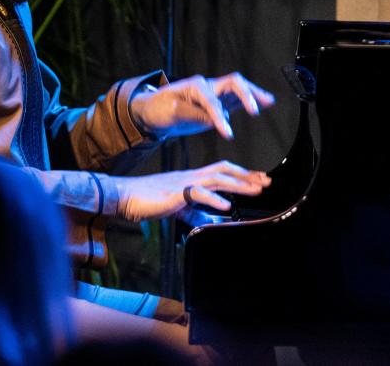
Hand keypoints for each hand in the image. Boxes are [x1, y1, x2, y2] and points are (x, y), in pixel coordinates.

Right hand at [114, 160, 270, 221]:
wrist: (123, 195)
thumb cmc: (147, 200)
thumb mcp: (177, 207)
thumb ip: (195, 212)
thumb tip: (213, 219)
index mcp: (190, 178)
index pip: (221, 171)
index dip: (241, 174)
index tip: (258, 179)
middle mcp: (190, 176)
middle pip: (224, 170)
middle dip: (246, 175)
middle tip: (266, 181)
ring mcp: (183, 183)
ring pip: (216, 179)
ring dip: (238, 184)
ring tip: (256, 190)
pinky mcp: (175, 194)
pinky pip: (197, 194)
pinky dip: (214, 199)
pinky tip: (226, 206)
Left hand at [130, 72, 274, 139]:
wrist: (153, 109)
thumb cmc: (159, 109)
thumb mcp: (171, 112)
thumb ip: (192, 114)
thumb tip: (212, 120)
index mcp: (195, 86)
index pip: (212, 101)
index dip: (220, 117)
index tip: (227, 134)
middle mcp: (207, 85)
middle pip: (232, 83)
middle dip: (245, 95)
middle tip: (254, 111)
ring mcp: (214, 92)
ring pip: (238, 89)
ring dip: (253, 94)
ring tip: (269, 101)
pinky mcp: (218, 102)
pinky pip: (237, 99)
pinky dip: (250, 100)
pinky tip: (264, 103)